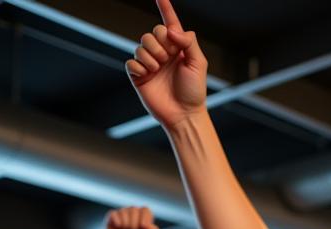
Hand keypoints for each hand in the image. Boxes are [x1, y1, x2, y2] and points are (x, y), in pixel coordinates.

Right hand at [105, 206, 160, 228]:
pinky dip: (117, 223)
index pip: (145, 209)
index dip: (144, 219)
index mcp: (143, 218)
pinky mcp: (111, 219)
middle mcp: (132, 214)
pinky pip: (114, 214)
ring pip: (124, 211)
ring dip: (126, 226)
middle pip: (134, 209)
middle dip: (134, 225)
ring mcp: (121, 216)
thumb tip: (144, 224)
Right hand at [126, 0, 207, 130]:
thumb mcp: (198, 63)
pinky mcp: (139, 77)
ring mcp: (150, 65)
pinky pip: (131, 62)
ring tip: (158, 69)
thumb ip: (188, 41)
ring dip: (150, 55)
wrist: (183, 115)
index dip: (164, 8)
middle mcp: (163, 53)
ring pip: (141, 45)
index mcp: (177, 47)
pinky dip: (139, 66)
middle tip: (167, 58)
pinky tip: (147, 75)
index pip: (169, 23)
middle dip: (159, 42)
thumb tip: (171, 30)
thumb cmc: (194, 92)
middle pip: (152, 33)